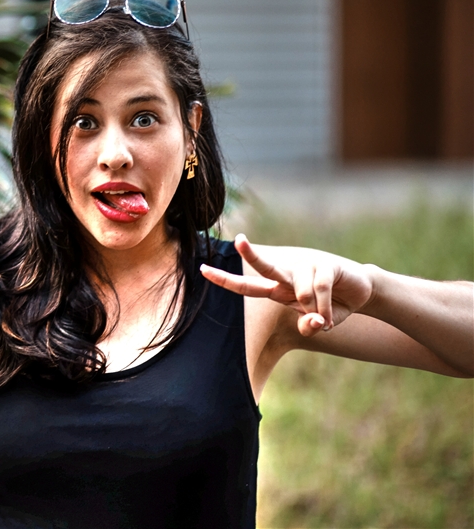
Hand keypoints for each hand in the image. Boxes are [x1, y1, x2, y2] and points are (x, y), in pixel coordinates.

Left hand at [200, 234, 375, 336]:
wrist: (363, 291)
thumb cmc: (332, 306)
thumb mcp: (318, 322)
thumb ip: (308, 325)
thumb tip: (312, 323)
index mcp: (278, 289)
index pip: (247, 286)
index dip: (225, 280)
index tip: (203, 269)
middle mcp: (288, 275)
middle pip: (265, 266)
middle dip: (251, 254)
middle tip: (239, 239)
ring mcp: (307, 267)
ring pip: (301, 291)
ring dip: (314, 311)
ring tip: (325, 317)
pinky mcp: (326, 265)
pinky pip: (320, 291)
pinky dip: (326, 308)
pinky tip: (334, 312)